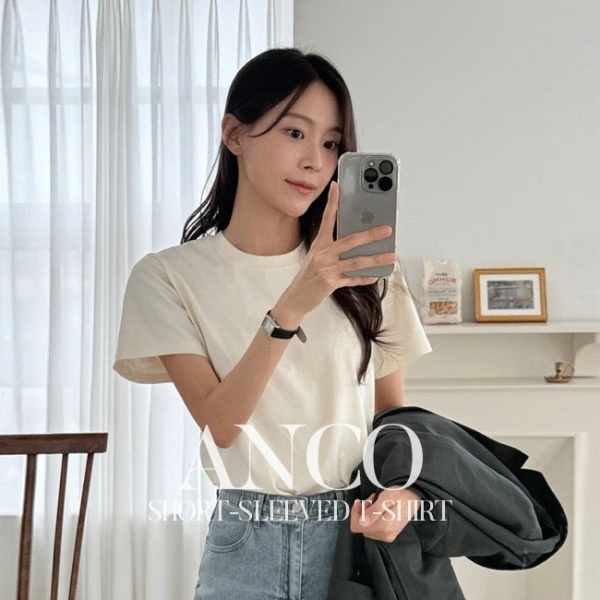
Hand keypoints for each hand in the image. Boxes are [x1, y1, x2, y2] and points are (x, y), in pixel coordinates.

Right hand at [275, 181, 395, 319]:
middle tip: (387, 230)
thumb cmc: (309, 274)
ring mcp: (327, 269)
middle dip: (370, 235)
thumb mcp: (317, 256)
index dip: (332, 202)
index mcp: (319, 244)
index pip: (327, 218)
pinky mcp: (331, 283)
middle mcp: (323, 254)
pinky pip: (353, 280)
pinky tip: (376, 275)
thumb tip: (357, 239)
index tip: (337, 186)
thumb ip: (333, 246)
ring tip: (391, 256)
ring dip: (376, 259)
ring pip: (356, 262)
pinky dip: (365, 278)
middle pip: (350, 241)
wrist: (296, 297)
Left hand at [350, 487, 422, 542]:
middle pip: (362, 528)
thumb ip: (374, 511)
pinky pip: (375, 528)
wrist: (416, 495)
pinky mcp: (391, 533)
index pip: (357, 527)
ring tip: (374, 501)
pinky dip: (372, 517)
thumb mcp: (386, 497)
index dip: (354, 514)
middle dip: (361, 512)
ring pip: (367, 528)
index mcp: (384, 527)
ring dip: (367, 514)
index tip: (359, 501)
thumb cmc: (401, 493)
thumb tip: (362, 522)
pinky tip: (377, 507)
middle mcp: (386, 535)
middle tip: (369, 499)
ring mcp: (389, 536)